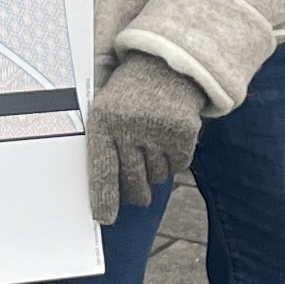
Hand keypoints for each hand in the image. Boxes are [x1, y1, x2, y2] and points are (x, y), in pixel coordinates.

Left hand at [82, 55, 205, 224]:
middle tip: (137, 196)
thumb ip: (106, 148)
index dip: (104, 198)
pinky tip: (168, 140)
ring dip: (155, 171)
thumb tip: (109, 197)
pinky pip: (178, 166)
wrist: (165, 64)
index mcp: (102, 122)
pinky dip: (174, 160)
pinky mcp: (182, 132)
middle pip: (133, 182)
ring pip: (156, 176)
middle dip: (135, 194)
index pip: (102, 170)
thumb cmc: (130, 97)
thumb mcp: (107, 112)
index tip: (105, 219)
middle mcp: (129, 126)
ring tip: (152, 147)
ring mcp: (156, 129)